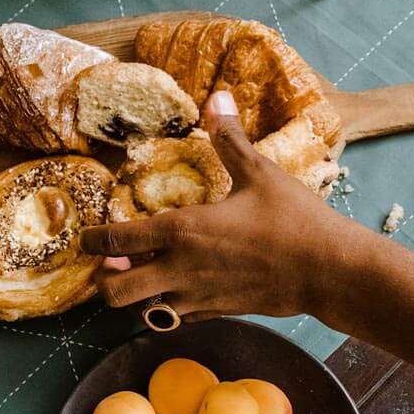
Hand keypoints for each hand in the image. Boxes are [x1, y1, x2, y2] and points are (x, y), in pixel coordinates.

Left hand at [80, 92, 386, 323]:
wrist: (327, 271)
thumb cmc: (292, 219)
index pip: (118, 242)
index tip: (86, 236)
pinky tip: (175, 289)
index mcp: (182, 231)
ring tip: (140, 274)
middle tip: (111, 263)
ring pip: (143, 309)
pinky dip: (166, 306)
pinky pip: (176, 317)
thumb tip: (217, 96)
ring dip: (135, 295)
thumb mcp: (259, 173)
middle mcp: (180, 269)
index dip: (94, 240)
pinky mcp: (218, 312)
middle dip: (104, 281)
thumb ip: (230, 138)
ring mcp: (197, 297)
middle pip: (116, 292)